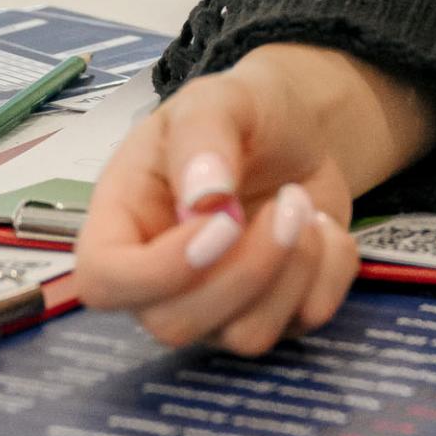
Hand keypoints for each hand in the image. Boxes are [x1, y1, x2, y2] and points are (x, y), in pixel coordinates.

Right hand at [74, 45, 435, 354]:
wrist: (298, 128)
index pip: (104, 282)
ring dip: (294, 270)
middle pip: (176, 324)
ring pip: (246, 336)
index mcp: (123, 221)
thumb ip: (201, 138)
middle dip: (248, 269)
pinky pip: (305, 320)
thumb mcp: (215, 99)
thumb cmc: (240, 113)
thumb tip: (203, 200)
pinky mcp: (275, 312)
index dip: (156, 271)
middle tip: (289, 203)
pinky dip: (331, 271)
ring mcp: (217, 305)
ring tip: (302, 205)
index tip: (223, 222)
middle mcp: (160, 278)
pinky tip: (324, 226)